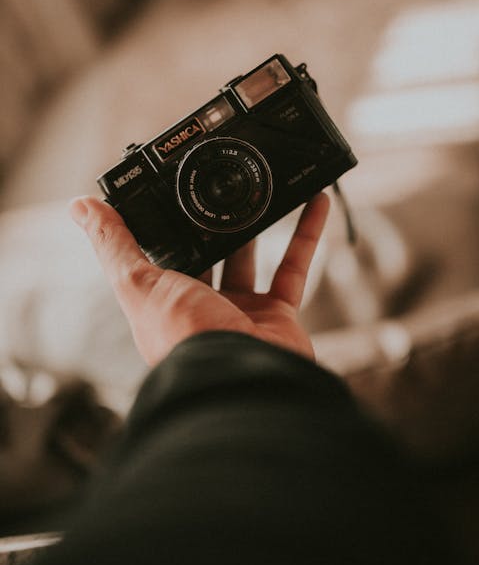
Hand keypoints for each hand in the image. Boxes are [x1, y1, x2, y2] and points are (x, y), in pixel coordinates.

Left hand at [70, 193, 329, 366]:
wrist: (241, 378)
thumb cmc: (185, 339)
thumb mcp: (138, 282)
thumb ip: (114, 242)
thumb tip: (80, 205)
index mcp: (163, 303)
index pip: (160, 257)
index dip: (164, 227)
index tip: (169, 192)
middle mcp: (200, 309)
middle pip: (206, 256)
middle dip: (210, 225)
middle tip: (216, 189)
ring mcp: (241, 313)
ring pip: (250, 259)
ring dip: (257, 224)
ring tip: (261, 187)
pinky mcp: (278, 315)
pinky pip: (296, 266)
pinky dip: (307, 233)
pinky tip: (313, 199)